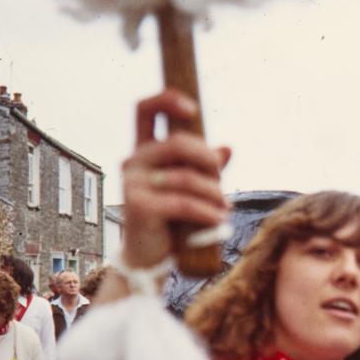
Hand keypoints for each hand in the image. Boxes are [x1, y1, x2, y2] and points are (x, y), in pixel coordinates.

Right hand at [122, 89, 231, 268]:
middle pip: (177, 142)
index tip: (192, 109)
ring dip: (213, 194)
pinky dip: (207, 212)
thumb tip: (227, 148)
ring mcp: (133, 183)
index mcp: (144, 151)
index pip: (145, 109)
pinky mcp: (139, 207)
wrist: (150, 260)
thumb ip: (205, 168)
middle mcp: (133, 162)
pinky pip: (183, 203)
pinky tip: (218, 221)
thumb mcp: (191, 189)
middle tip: (222, 183)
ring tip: (225, 209)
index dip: (167, 99)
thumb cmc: (172, 220)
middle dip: (209, 161)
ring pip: (186, 177)